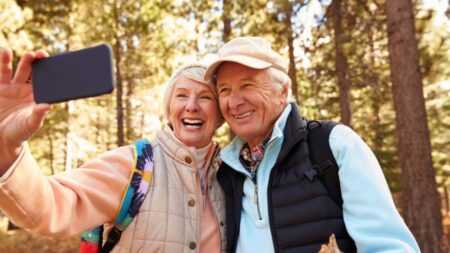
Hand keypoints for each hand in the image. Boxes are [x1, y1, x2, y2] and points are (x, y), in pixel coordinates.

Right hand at [0, 48, 50, 171]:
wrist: (2, 138)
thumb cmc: (21, 132)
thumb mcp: (31, 125)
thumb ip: (38, 115)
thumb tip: (47, 105)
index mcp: (38, 96)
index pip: (45, 81)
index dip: (48, 71)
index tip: (52, 64)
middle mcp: (26, 89)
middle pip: (32, 72)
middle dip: (36, 62)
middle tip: (40, 54)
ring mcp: (13, 87)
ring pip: (17, 70)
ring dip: (21, 61)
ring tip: (26, 53)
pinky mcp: (0, 88)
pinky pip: (2, 73)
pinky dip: (4, 62)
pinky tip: (5, 51)